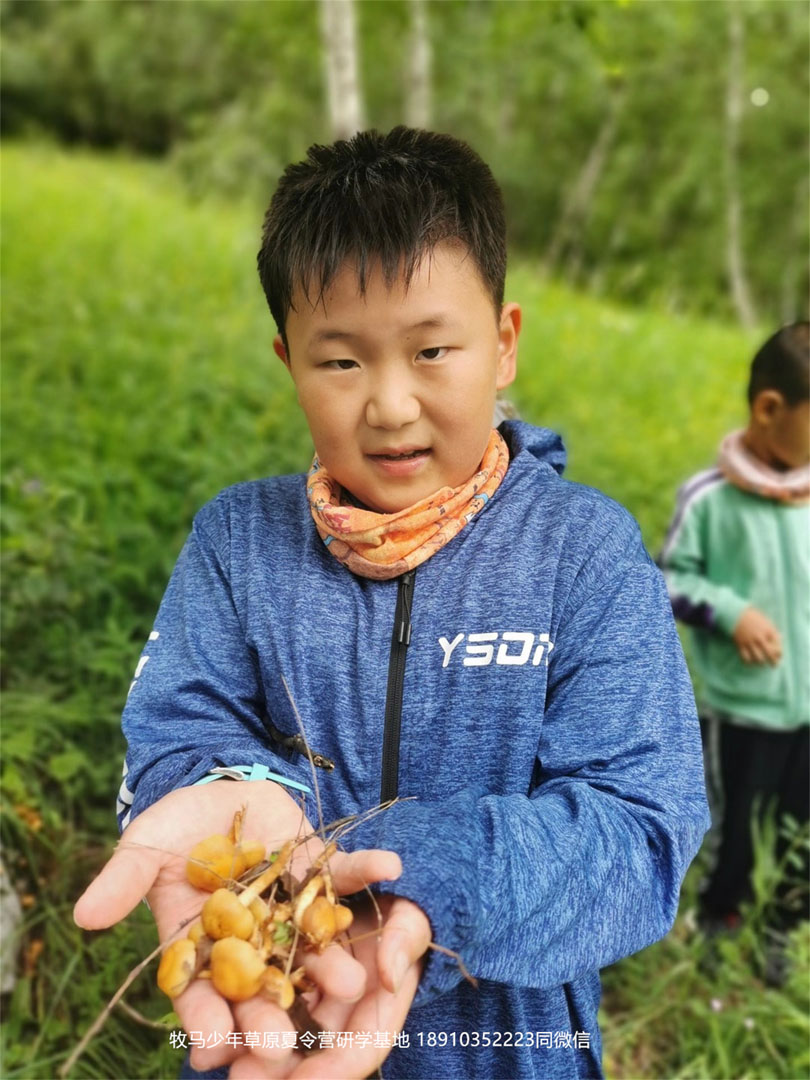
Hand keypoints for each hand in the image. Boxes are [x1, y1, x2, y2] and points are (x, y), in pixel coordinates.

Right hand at [73, 781, 403, 1072]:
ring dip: (332, 961)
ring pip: (313, 944)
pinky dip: (367, 869)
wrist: (217, 788)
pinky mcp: (320, 872)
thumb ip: (123, 879)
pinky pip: (346, 874)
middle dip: (274, 1015)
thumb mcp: (144, 845)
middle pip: (263, 985)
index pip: (200, 995)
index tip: (212, 1050)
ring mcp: (291, 909)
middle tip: (286, 1046)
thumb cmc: (175, 825)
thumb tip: (83, 917)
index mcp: (204, 947)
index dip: (204, 1022)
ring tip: (352, 981)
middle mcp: (253, 939)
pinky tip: (391, 867)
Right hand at [732, 606, 781, 664]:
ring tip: (761, 663)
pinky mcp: (740, 644)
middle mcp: (760, 637)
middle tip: (774, 665)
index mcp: (768, 630)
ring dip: (761, 662)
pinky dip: (748, 661)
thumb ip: (772, 629)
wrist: (735, 613)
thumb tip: (780, 638)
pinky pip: (746, 657)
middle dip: (773, 662)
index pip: (778, 645)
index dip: (780, 652)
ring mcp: (750, 642)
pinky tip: (750, 661)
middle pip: (769, 654)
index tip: (779, 656)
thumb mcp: (765, 620)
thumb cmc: (751, 615)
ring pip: (758, 658)